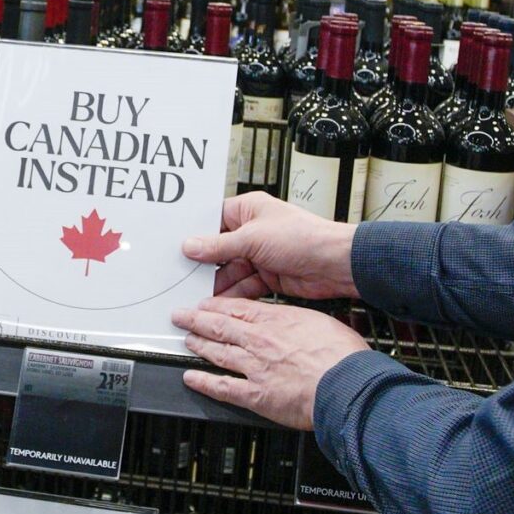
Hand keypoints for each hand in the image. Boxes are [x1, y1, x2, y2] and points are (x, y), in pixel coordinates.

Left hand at [173, 297, 370, 429]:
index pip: (238, 308)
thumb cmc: (342, 356)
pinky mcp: (255, 395)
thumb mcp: (322, 321)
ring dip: (198, 345)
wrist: (345, 384)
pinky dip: (203, 382)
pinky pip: (222, 387)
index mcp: (277, 321)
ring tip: (186, 340)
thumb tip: (296, 320)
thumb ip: (300, 320)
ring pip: (217, 352)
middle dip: (196, 319)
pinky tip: (191, 378)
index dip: (216, 305)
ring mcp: (254, 367)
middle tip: (181, 316)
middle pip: (220, 326)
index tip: (204, 303)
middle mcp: (260, 341)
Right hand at [182, 191, 359, 301]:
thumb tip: (191, 246)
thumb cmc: (305, 237)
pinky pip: (243, 286)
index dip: (195, 235)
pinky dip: (233, 295)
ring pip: (230, 270)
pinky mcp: (268, 276)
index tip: (177, 248)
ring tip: (196, 295)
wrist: (336, 264)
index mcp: (249, 210)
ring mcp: (260, 255)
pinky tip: (218, 303)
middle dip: (204, 265)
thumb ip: (219, 245)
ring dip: (217, 283)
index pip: (213, 220)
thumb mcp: (253, 239)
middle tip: (182, 277)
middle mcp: (253, 231)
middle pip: (219, 249)